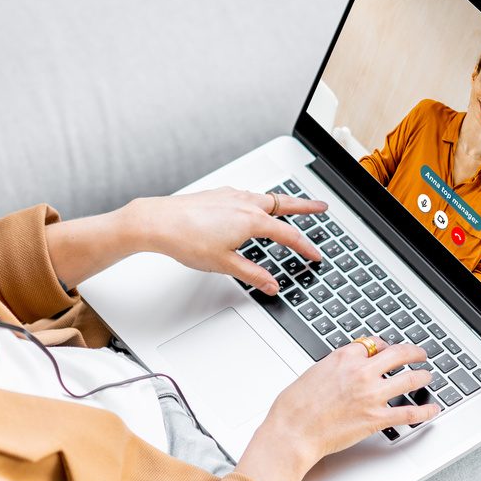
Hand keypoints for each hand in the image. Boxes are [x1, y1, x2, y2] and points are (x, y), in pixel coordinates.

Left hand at [130, 187, 325, 294]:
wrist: (158, 222)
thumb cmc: (187, 240)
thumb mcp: (224, 264)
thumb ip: (252, 274)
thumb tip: (271, 285)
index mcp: (252, 220)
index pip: (288, 235)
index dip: (305, 247)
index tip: (315, 255)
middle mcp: (245, 203)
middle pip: (285, 203)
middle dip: (306, 206)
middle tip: (322, 207)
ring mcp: (232, 196)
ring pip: (266, 197)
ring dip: (282, 201)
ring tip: (291, 206)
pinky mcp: (219, 195)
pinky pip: (248, 195)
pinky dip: (259, 200)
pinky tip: (253, 207)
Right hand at [236, 339, 439, 480]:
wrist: (293, 431)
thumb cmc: (294, 406)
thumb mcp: (313, 372)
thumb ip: (334, 367)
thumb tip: (344, 368)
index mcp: (343, 358)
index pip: (373, 344)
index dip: (384, 346)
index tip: (388, 349)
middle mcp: (361, 372)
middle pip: (398, 354)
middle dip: (413, 353)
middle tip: (420, 354)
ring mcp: (371, 395)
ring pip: (409, 379)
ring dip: (422, 376)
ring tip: (428, 376)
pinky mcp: (375, 418)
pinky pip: (408, 413)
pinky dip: (424, 411)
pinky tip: (432, 409)